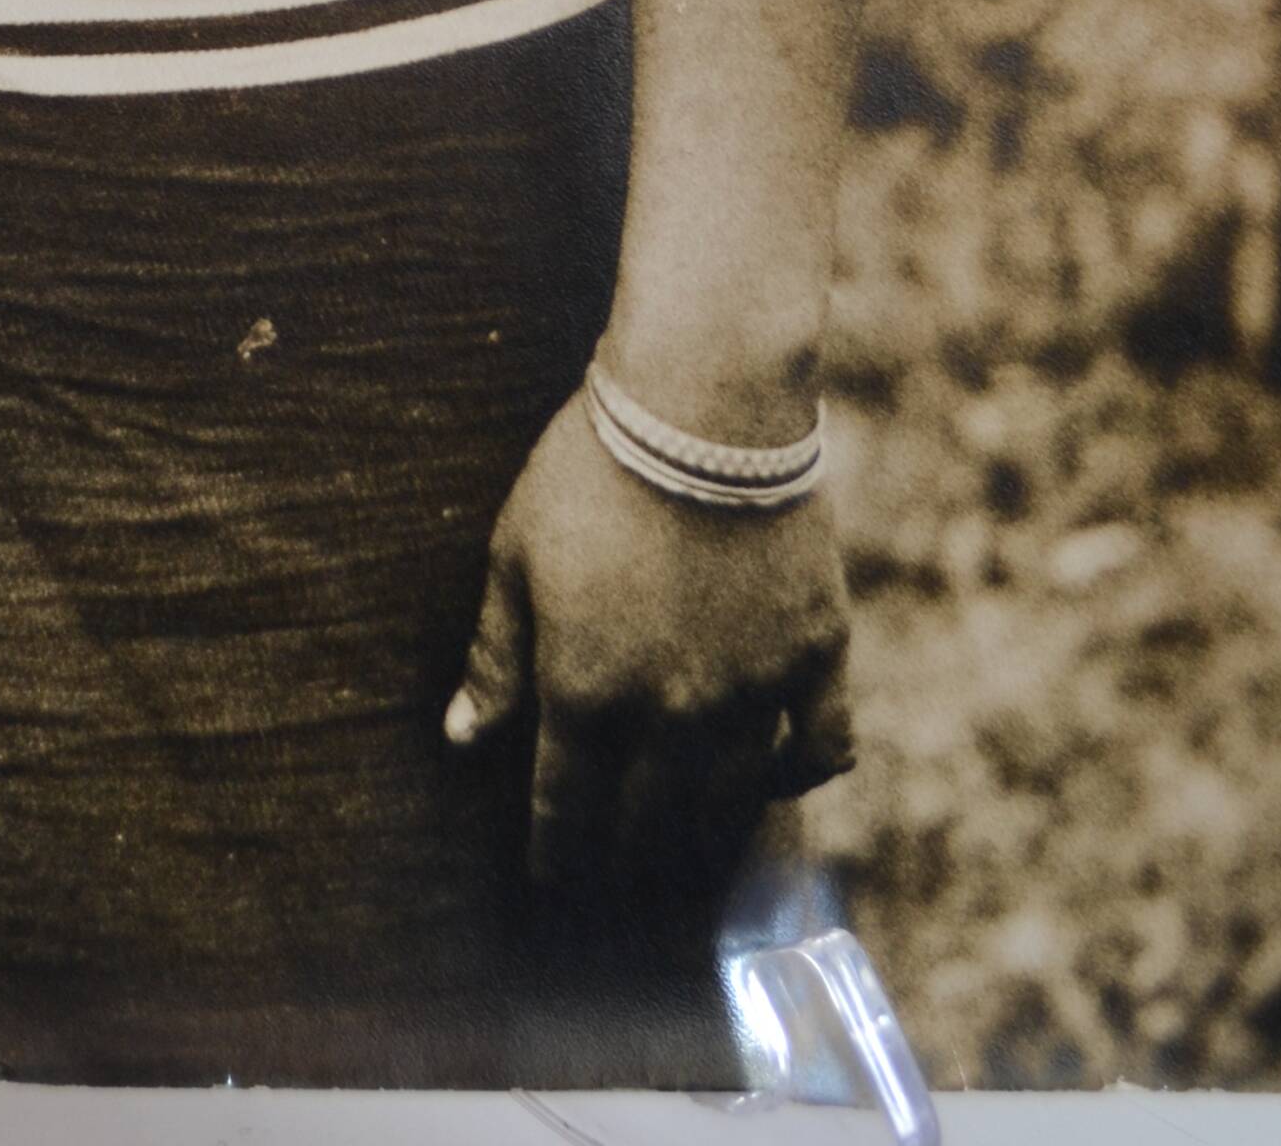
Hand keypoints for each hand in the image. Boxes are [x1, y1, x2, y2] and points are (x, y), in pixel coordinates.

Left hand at [443, 391, 854, 912]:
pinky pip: (819, 749)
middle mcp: (671, 714)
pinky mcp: (815, 655)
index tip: (553, 877)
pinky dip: (797, 774)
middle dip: (626, 855)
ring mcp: (752, 692)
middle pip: (649, 821)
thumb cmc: (590, 467)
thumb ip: (494, 656)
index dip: (556, 853)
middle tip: (619, 869)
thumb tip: (461, 738)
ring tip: (687, 841)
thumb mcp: (515, 555)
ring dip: (703, 830)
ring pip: (730, 800)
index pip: (565, 809)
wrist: (705, 403)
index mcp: (586, 693)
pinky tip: (774, 774)